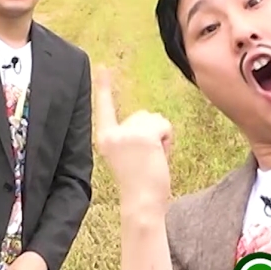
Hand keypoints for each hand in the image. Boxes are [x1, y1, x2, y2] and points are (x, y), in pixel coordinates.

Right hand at [93, 66, 172, 207]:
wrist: (141, 203)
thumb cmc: (138, 184)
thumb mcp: (128, 156)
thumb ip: (132, 137)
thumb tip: (153, 123)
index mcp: (105, 138)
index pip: (104, 107)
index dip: (103, 86)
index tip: (102, 66)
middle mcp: (113, 132)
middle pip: (143, 114)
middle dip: (152, 133)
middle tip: (147, 159)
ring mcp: (128, 132)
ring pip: (156, 119)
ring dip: (161, 137)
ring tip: (153, 160)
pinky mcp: (144, 135)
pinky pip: (165, 126)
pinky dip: (168, 140)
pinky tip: (159, 157)